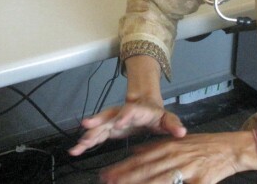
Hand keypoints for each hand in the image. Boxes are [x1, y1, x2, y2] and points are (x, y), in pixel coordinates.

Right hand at [68, 99, 186, 155]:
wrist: (146, 107)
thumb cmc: (156, 115)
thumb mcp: (167, 118)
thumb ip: (173, 124)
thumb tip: (181, 132)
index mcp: (138, 110)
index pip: (131, 111)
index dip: (125, 115)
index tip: (119, 122)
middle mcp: (121, 113)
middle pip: (108, 116)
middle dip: (98, 121)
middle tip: (88, 126)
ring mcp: (112, 120)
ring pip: (98, 127)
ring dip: (88, 135)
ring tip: (77, 145)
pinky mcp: (107, 129)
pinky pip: (94, 135)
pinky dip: (85, 142)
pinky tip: (75, 150)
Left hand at [99, 131, 254, 183]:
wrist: (229, 148)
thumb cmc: (203, 146)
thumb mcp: (177, 141)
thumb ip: (155, 147)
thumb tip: (135, 151)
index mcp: (167, 147)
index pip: (139, 159)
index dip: (122, 168)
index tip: (106, 175)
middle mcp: (173, 156)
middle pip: (144, 170)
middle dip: (124, 179)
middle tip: (107, 183)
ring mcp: (186, 168)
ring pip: (158, 180)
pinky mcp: (199, 180)